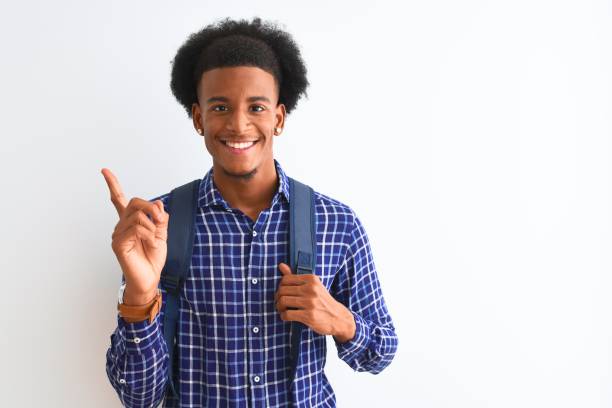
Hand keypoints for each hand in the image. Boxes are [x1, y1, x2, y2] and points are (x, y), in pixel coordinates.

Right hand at [101, 168, 168, 300]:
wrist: (150, 277)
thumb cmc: (153, 258)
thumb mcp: (161, 234)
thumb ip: (159, 218)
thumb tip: (158, 203)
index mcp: (130, 221)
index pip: (118, 199)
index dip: (112, 184)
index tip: (104, 170)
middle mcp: (121, 225)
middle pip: (135, 202)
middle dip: (152, 208)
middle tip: (161, 221)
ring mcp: (118, 234)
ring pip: (138, 215)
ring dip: (152, 225)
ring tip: (155, 238)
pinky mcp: (118, 243)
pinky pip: (136, 228)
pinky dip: (149, 234)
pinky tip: (150, 243)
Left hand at [274, 263, 355, 341]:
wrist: (337, 317)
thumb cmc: (322, 301)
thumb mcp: (312, 286)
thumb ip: (295, 277)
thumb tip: (281, 265)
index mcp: (312, 279)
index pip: (286, 279)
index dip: (280, 287)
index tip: (282, 293)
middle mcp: (311, 289)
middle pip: (282, 290)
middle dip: (278, 298)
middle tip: (280, 303)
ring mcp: (311, 302)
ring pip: (283, 301)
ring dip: (279, 307)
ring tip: (282, 310)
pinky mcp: (309, 315)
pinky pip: (287, 314)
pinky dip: (283, 316)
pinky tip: (287, 317)